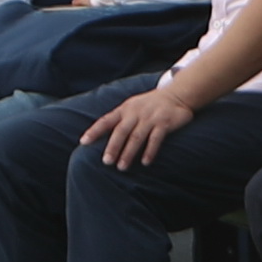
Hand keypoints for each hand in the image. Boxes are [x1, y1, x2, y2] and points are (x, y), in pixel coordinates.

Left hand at [91, 77, 209, 167]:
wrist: (178, 94)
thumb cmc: (149, 106)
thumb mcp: (132, 107)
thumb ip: (119, 120)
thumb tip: (98, 138)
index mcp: (125, 109)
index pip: (106, 120)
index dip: (94, 131)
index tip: (83, 142)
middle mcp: (136, 112)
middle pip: (121, 131)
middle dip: (113, 147)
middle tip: (107, 162)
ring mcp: (151, 117)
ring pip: (137, 136)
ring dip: (129, 153)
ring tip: (122, 167)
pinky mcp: (165, 122)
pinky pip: (156, 138)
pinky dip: (150, 151)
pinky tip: (145, 162)